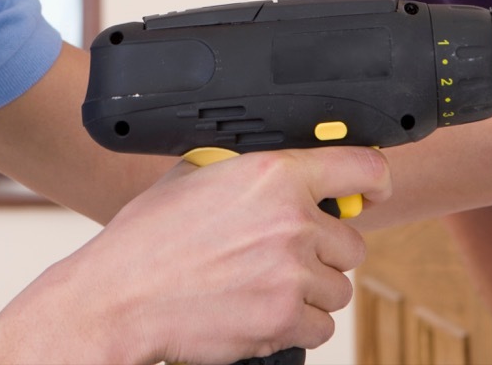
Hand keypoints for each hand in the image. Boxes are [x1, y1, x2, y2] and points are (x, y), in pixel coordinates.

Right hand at [0, 146, 390, 364]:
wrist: (118, 299)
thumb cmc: (146, 240)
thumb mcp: (194, 176)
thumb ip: (246, 167)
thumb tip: (280, 165)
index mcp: (272, 174)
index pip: (363, 168)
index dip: (374, 181)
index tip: (372, 191)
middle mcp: (292, 220)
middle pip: (351, 241)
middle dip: (322, 251)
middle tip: (279, 255)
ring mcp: (292, 274)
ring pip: (338, 287)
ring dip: (309, 290)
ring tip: (260, 284)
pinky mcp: (285, 320)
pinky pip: (322, 327)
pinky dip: (297, 325)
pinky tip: (258, 310)